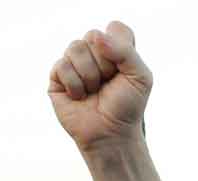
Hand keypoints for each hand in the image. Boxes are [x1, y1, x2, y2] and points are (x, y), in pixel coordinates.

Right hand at [48, 21, 151, 153]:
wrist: (111, 134)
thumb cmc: (127, 107)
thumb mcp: (140, 77)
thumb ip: (125, 51)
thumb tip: (96, 37)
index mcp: (115, 49)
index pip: (115, 29)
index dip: (120, 48)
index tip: (123, 70)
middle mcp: (93, 52)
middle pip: (93, 36)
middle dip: (104, 64)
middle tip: (107, 84)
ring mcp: (74, 63)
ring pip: (75, 48)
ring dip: (89, 75)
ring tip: (93, 91)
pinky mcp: (57, 77)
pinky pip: (61, 65)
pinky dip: (75, 85)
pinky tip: (80, 97)